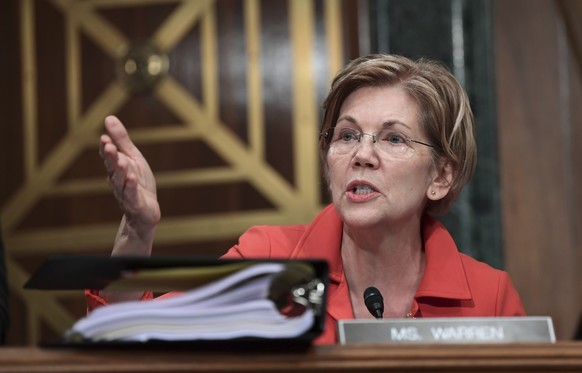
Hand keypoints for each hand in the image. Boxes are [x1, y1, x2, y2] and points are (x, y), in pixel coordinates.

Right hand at [100, 116, 160, 232]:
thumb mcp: (133, 158)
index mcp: (116, 167)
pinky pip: (131, 194)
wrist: (145, 211)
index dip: (106, 147)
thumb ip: (121, 140)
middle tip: (109, 146)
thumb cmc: (139, 182)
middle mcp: (117, 180)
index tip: (104, 137)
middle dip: (110, 157)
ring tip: (122, 161)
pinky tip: (132, 178)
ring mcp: (125, 192)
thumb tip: (108, 117)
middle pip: (112, 167)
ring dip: (120, 171)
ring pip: (120, 181)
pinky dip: (131, 186)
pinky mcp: (134, 203)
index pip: (108, 156)